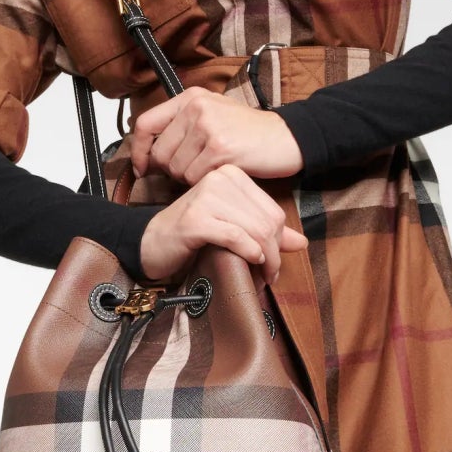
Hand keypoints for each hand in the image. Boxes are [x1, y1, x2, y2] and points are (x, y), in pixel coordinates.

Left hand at [131, 87, 303, 184]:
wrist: (287, 139)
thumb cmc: (249, 134)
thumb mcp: (213, 116)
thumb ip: (181, 127)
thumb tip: (148, 153)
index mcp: (190, 97)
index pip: (145, 124)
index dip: (138, 151)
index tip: (143, 168)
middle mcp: (196, 107)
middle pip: (160, 153)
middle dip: (172, 170)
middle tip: (194, 171)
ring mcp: (208, 126)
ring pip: (176, 168)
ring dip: (190, 178)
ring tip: (211, 169)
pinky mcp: (220, 148)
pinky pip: (194, 177)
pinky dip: (205, 182)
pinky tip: (221, 173)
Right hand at [139, 164, 307, 283]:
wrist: (150, 242)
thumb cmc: (190, 234)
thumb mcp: (231, 227)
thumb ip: (264, 231)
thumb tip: (302, 242)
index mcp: (231, 175)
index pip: (272, 210)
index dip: (279, 240)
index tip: (273, 262)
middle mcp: (219, 179)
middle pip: (266, 221)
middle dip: (274, 253)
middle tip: (270, 275)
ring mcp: (206, 197)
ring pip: (254, 230)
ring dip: (264, 259)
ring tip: (262, 276)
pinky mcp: (196, 219)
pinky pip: (235, 236)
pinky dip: (247, 252)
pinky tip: (249, 261)